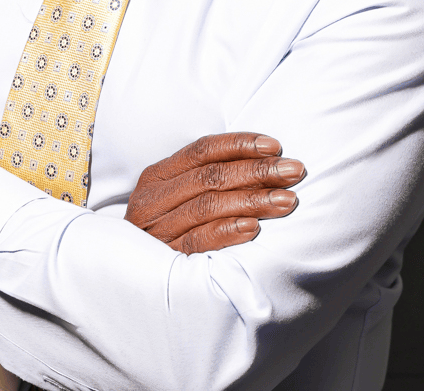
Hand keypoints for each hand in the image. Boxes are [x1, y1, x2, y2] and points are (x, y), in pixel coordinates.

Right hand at [125, 133, 304, 253]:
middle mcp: (153, 199)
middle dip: (258, 171)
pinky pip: (199, 242)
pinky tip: (254, 228)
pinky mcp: (165, 260)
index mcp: (157, 176)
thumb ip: (205, 177)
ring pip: (209, 206)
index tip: (275, 146)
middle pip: (211, 177)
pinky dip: (227, 231)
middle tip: (294, 171)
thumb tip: (263, 157)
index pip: (202, 150)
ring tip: (287, 200)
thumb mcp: (175, 196)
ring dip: (253, 200)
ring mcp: (157, 230)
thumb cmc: (167, 228)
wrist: (129, 279)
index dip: (240, 145)